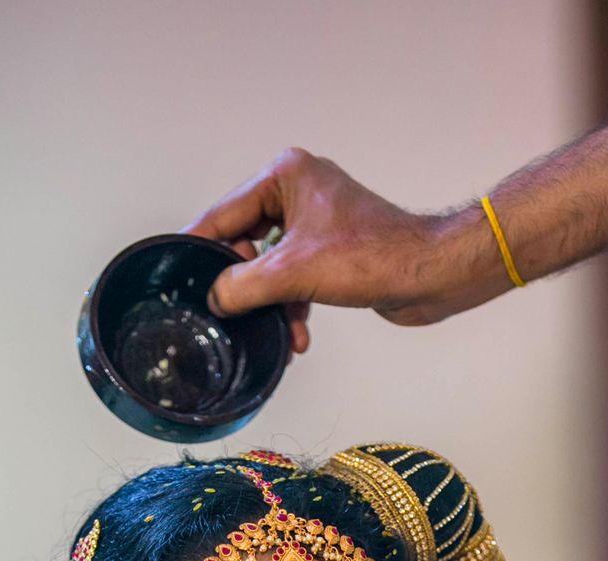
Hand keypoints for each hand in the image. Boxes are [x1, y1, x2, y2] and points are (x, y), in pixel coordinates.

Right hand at [182, 149, 463, 354]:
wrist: (429, 276)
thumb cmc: (374, 256)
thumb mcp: (293, 273)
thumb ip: (243, 286)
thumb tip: (214, 298)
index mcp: (285, 176)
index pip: (224, 214)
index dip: (201, 248)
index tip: (178, 273)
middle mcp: (298, 192)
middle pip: (245, 243)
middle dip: (244, 286)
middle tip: (234, 312)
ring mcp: (315, 222)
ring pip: (271, 268)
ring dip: (272, 305)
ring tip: (276, 333)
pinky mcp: (331, 252)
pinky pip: (295, 280)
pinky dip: (293, 308)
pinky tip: (298, 337)